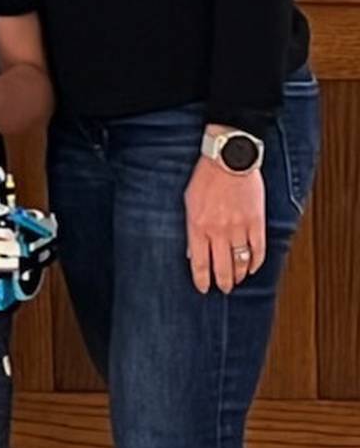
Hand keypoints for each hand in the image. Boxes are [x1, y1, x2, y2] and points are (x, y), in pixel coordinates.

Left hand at [184, 150, 265, 293]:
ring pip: (241, 263)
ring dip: (239, 276)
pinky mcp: (256, 223)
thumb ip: (191, 228)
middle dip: (223, 283)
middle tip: (223, 289)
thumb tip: (191, 250)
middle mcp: (218, 231)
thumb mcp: (188, 201)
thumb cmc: (205, 176)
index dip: (202, 279)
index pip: (200, 263)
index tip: (203, 288)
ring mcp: (239, 228)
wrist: (229, 159)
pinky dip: (256, 263)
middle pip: (222, 268)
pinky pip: (259, 251)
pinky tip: (253, 268)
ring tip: (237, 281)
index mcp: (198, 226)